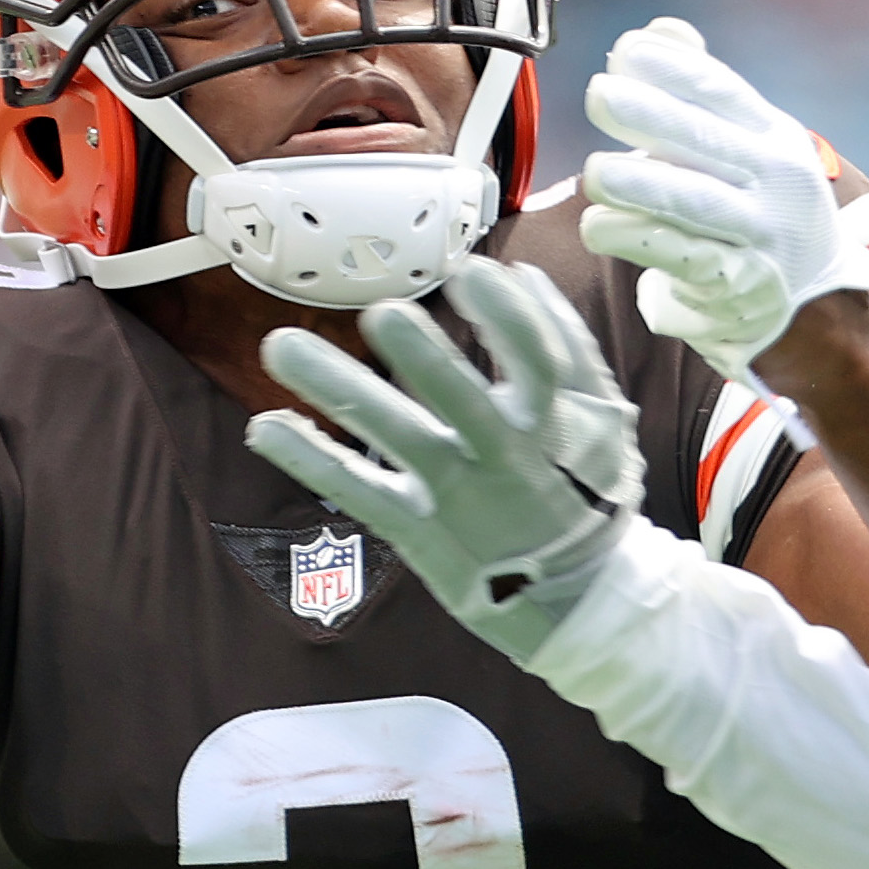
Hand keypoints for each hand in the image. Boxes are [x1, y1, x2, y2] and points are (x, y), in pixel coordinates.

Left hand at [245, 259, 643, 660]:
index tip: (472, 270)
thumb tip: (522, 273)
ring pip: (396, 439)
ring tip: (281, 346)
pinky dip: (311, 459)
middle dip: (426, 362)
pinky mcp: (415, 527)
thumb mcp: (603, 419)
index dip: (508, 318)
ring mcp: (454, 495)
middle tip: (381, 314)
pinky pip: (358, 492)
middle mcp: (502, 456)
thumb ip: (569, 345)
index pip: (537, 364)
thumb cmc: (585, 490)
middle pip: (463, 403)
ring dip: (339, 391)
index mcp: (553, 423)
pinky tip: (264, 426)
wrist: (574, 598)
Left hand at [578, 18, 868, 383]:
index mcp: (775, 136)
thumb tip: (660, 29)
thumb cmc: (764, 214)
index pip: (722, 92)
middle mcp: (776, 182)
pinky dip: (640, 241)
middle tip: (600, 95)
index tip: (627, 51)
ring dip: (643, 186)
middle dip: (653, 115)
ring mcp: (762, 235)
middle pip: (708, 142)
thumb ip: (702, 94)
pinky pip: (684, 258)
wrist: (817, 310)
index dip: (675, 69)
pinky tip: (599, 226)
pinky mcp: (740, 285)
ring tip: (595, 172)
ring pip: (697, 204)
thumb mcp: (750, 149)